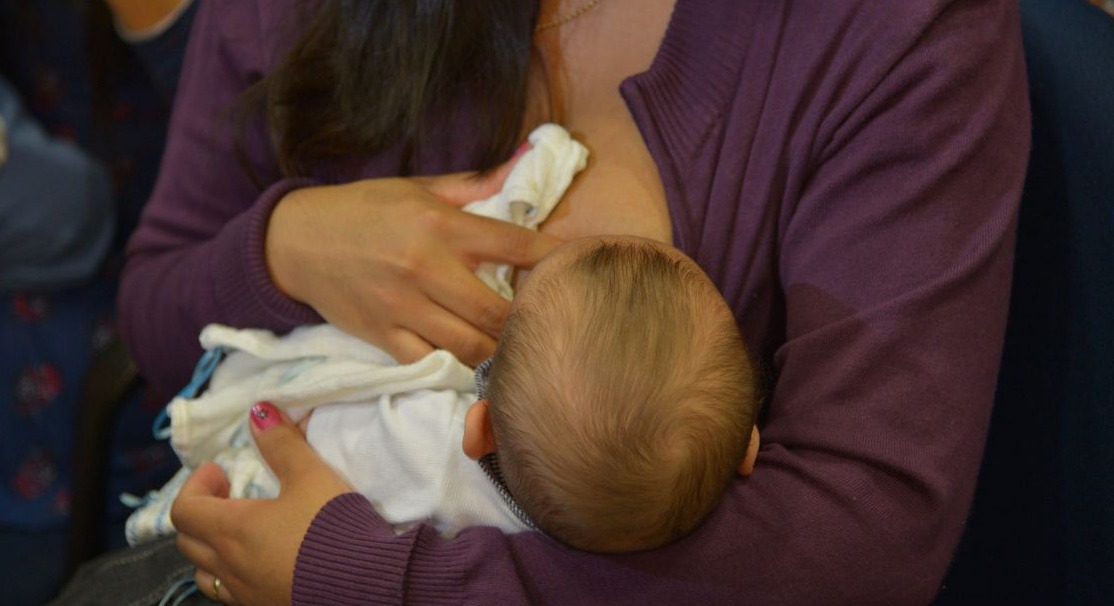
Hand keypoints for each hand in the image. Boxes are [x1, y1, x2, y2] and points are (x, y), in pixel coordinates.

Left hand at [171, 402, 349, 604]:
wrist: (365, 582)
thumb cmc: (332, 526)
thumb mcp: (311, 475)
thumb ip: (282, 443)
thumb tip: (259, 412)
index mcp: (232, 529)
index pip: (184, 509)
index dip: (196, 485)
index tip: (222, 471)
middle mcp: (230, 566)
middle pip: (188, 541)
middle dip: (201, 512)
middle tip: (230, 494)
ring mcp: (245, 593)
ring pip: (205, 572)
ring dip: (211, 548)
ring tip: (240, 531)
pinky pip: (230, 593)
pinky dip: (232, 573)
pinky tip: (261, 561)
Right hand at [266, 156, 560, 365]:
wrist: (294, 241)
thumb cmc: (363, 209)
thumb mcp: (417, 187)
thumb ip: (473, 185)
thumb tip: (522, 165)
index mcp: (440, 226)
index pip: (515, 245)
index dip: (555, 260)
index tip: (580, 271)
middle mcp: (425, 268)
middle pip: (497, 310)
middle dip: (530, 323)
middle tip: (552, 327)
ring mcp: (402, 307)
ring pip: (470, 345)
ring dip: (499, 352)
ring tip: (520, 351)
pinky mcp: (382, 335)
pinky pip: (431, 363)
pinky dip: (457, 367)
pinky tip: (476, 365)